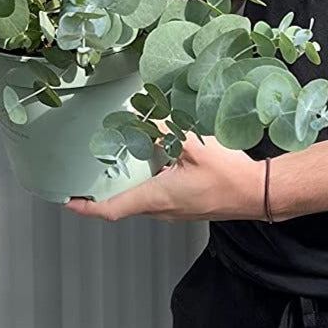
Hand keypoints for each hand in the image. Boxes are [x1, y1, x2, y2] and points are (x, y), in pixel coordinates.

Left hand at [64, 133, 265, 222]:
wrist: (257, 192)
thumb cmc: (228, 177)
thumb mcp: (194, 145)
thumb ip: (166, 130)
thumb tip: (145, 117)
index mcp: (157, 197)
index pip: (113, 210)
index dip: (87, 208)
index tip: (70, 201)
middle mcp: (162, 209)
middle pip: (125, 202)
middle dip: (106, 188)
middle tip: (92, 171)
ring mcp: (175, 209)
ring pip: (143, 197)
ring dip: (131, 181)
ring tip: (124, 156)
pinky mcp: (187, 204)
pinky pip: (160, 193)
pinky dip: (151, 178)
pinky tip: (159, 155)